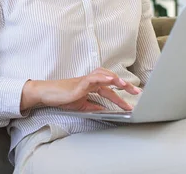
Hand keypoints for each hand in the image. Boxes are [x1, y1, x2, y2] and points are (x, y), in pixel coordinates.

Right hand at [21, 68, 141, 111]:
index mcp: (92, 86)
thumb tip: (104, 110)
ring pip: (104, 76)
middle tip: (137, 92)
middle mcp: (91, 81)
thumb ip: (94, 106)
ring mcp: (85, 80)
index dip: (121, 95)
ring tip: (126, 85)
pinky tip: (109, 80)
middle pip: (111, 80)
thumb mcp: (82, 105)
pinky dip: (101, 78)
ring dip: (115, 80)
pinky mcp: (79, 83)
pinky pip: (92, 78)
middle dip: (124, 86)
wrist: (48, 94)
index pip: (110, 90)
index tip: (132, 101)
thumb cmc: (63, 98)